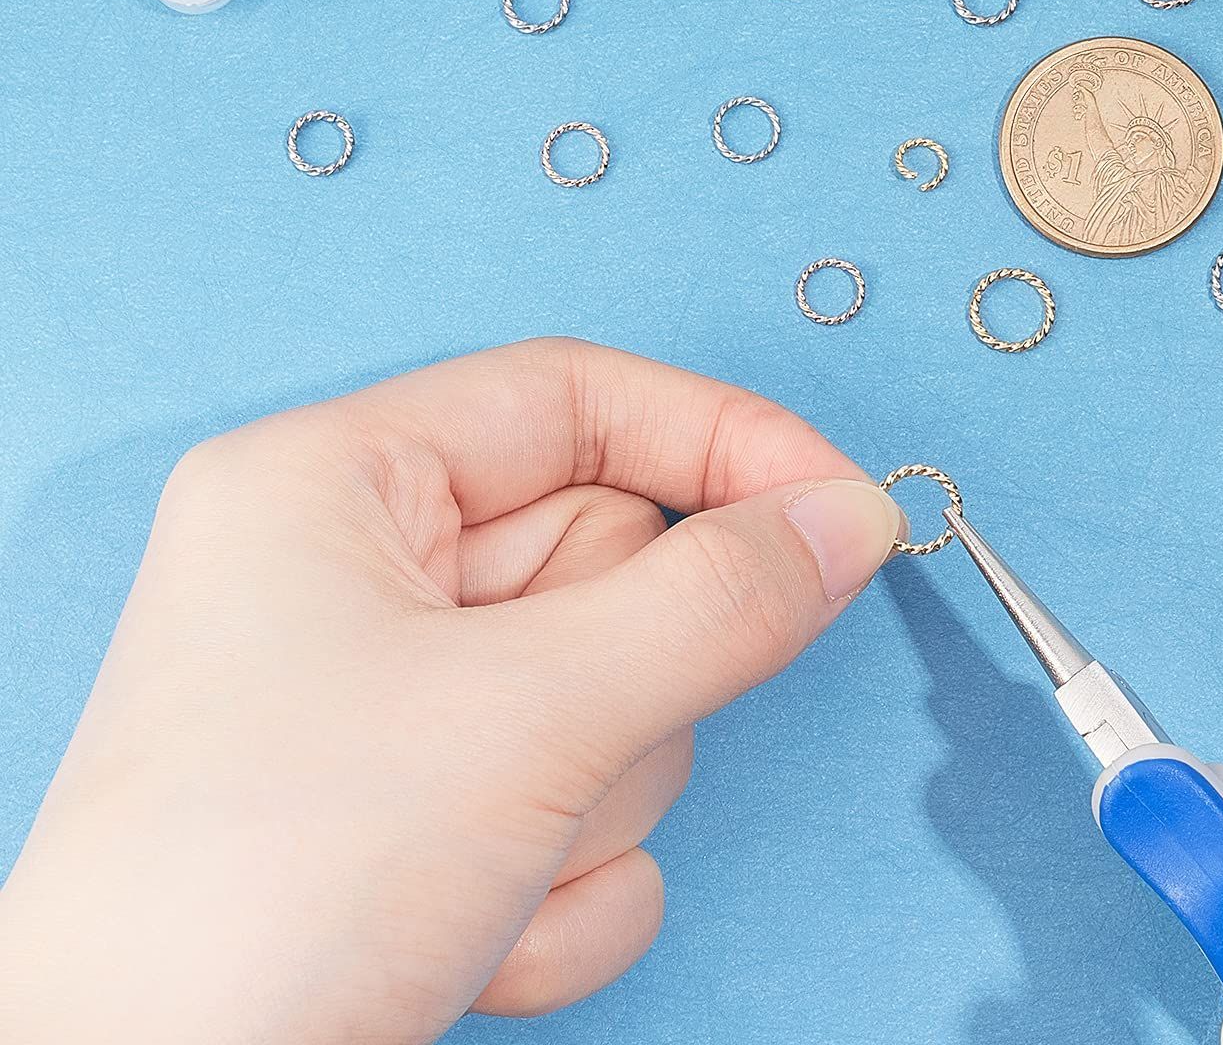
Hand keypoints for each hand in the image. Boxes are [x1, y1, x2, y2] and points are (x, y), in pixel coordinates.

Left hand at [0, 339, 904, 1042]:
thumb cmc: (261, 893)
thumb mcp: (523, 715)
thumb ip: (715, 600)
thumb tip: (845, 519)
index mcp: (336, 485)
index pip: (578, 399)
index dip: (723, 440)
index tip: (843, 510)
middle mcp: (361, 577)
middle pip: (611, 560)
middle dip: (620, 688)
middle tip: (550, 760)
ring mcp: (398, 704)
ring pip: (616, 696)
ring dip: (591, 807)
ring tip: (484, 870)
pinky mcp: (430, 815)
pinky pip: (584, 807)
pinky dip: (563, 891)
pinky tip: (467, 939)